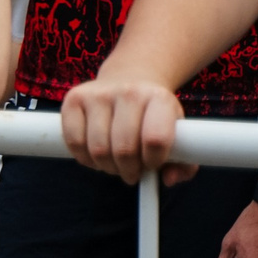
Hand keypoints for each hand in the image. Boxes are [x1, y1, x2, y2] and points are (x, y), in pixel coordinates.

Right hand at [59, 75, 197, 184]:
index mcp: (159, 99)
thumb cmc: (153, 115)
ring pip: (98, 150)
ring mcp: (98, 94)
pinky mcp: (74, 99)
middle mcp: (128, 92)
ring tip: (115, 163)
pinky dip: (84, 158)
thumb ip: (184, 162)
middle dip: (128, 170)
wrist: (130, 78)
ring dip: (107, 167)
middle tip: (132, 171)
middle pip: (124, 149)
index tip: (152, 165)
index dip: (153, 162)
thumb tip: (169, 179)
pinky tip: (95, 156)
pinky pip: (74, 142)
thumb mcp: (177, 132)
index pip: (155, 140)